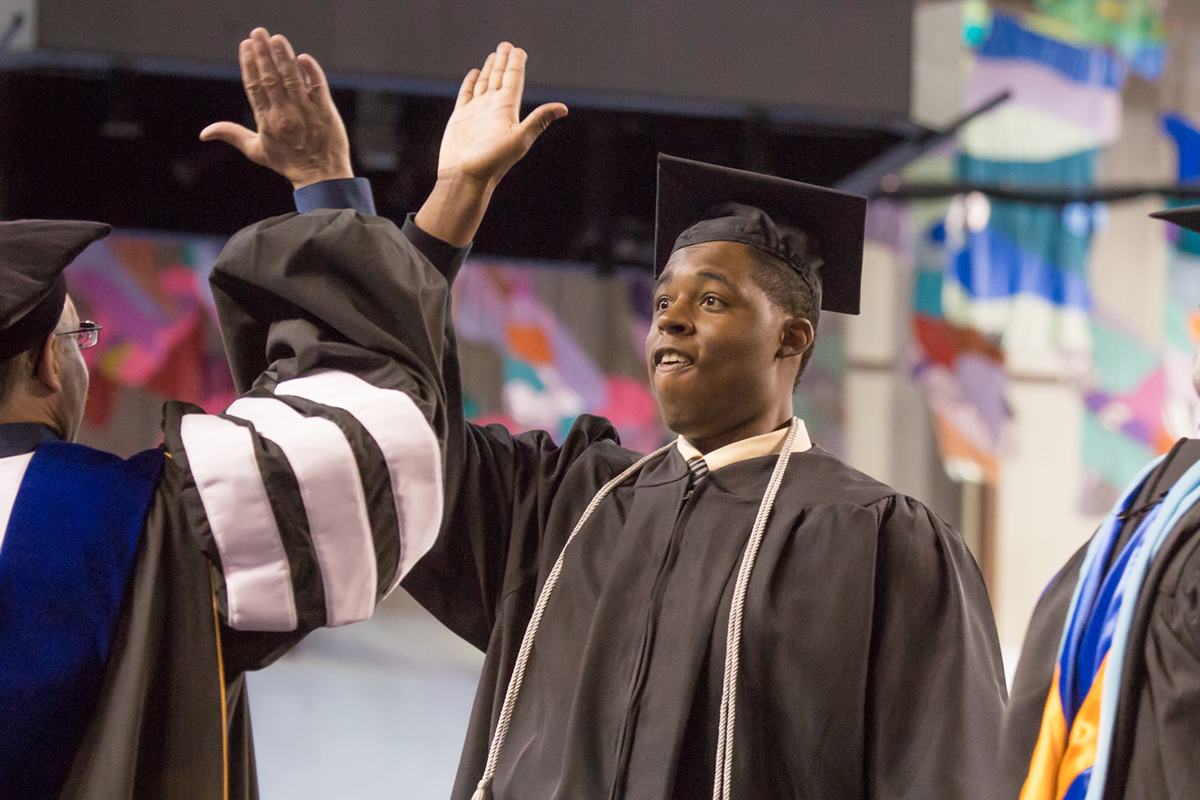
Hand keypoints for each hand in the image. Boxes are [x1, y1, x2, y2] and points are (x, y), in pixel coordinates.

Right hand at [200, 28, 351, 189]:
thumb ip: (232, 135)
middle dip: (263, 54)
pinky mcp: (326, 113)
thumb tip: (204, 133)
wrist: (321, 177)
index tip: (245, 45)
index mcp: (266, 121)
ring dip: (284, 57)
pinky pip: (319, 88)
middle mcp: (285, 115)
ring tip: (277, 38)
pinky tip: (303, 58)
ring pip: (293, 79)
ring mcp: (306, 113)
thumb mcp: (256, 151)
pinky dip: (311, 72)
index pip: (254, 87)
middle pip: (271, 78)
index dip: (249, 65)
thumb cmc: (288, 163)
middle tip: (258, 32)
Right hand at [436, 42, 567, 188]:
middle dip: (503, 61)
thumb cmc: (492, 161)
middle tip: (506, 45)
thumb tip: (564, 108)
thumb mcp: (519, 138)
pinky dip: (471, 82)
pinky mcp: (461, 118)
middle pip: (500, 78)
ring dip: (489, 69)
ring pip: (485, 83)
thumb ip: (539, 119)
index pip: (513, 80)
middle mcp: (493, 108)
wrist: (466, 177)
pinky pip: (467, 94)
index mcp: (507, 110)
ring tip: (493, 55)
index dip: (516, 63)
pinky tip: (475, 74)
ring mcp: (477, 112)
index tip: (519, 49)